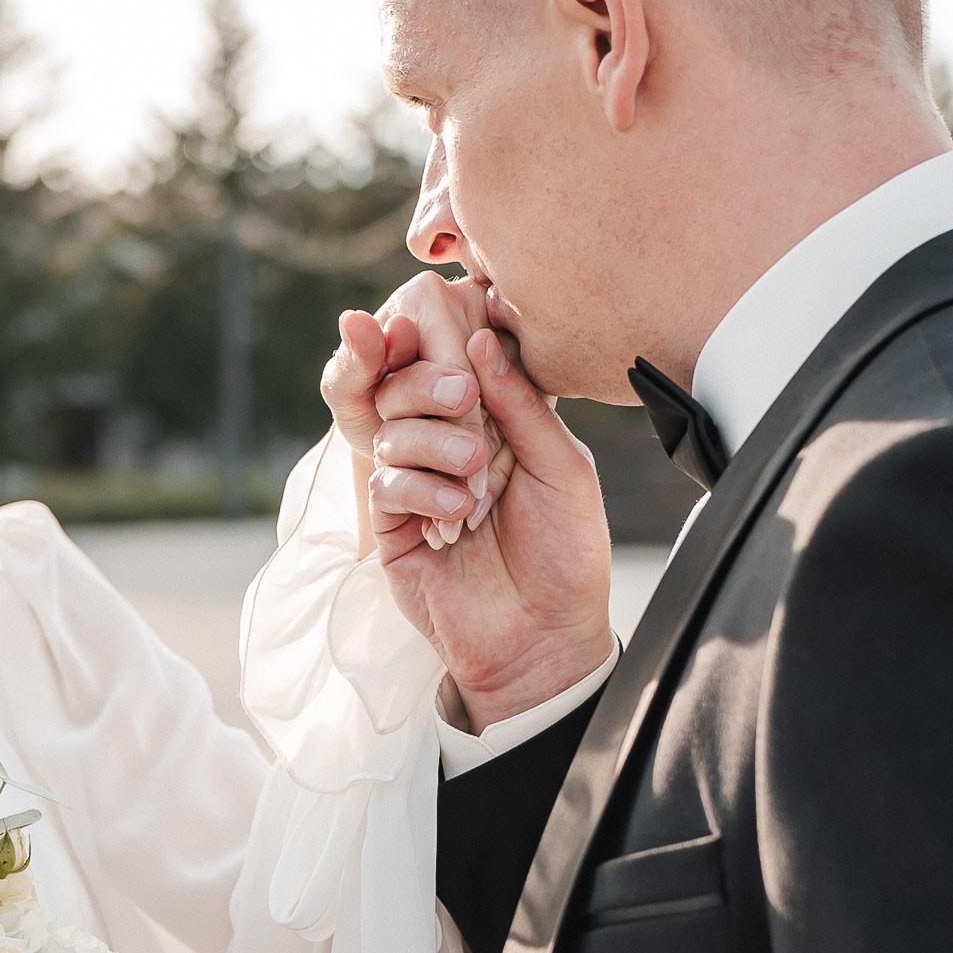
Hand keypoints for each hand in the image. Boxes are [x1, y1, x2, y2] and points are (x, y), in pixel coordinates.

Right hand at [325, 274, 613, 730]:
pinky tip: (453, 517)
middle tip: (465, 401)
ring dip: (433, 443)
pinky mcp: (392, 522)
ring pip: (390, 423)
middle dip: (431, 381)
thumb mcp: (564, 469)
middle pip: (408, 377)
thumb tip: (482, 335)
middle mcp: (451, 438)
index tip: (439, 309)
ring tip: (476, 482)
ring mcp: (417, 477)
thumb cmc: (568, 555)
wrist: (544, 642)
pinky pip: (385, 481)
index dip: (443, 333)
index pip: (457, 355)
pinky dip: (419, 490)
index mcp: (497, 417)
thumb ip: (522, 403)